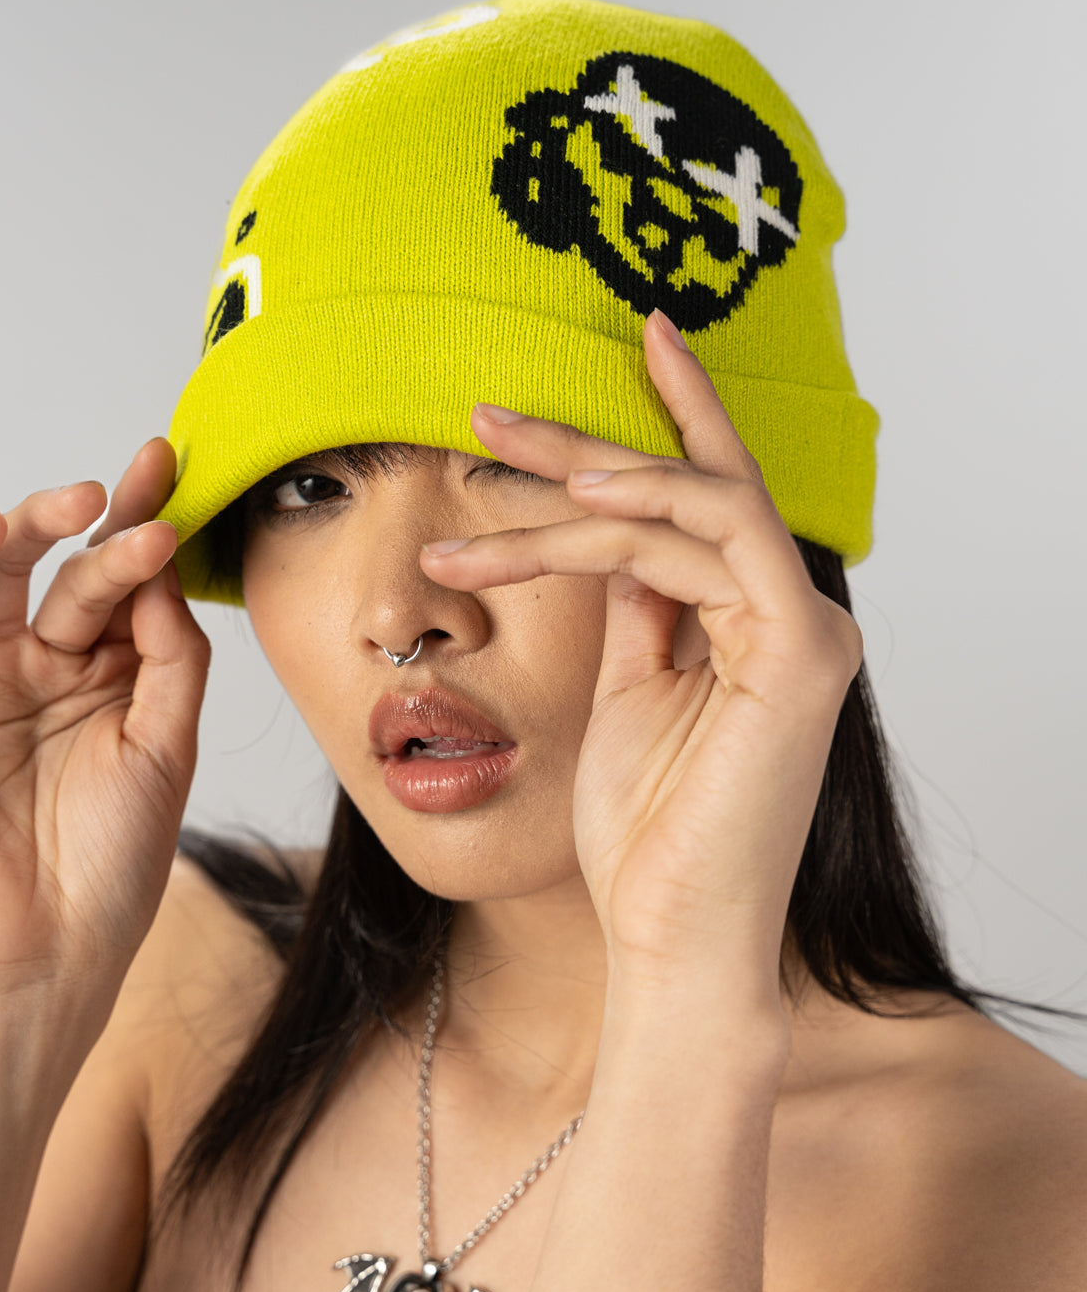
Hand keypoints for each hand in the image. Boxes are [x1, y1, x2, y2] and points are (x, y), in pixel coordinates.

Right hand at [0, 438, 208, 1003]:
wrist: (47, 946)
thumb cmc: (115, 858)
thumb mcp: (168, 744)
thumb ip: (172, 653)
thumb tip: (163, 564)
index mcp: (112, 675)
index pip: (127, 583)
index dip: (145, 522)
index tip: (174, 467)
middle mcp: (45, 664)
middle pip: (70, 569)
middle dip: (105, 523)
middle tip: (140, 490)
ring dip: (31, 527)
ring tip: (77, 505)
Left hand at [420, 311, 861, 1006]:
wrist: (672, 936)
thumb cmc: (646, 834)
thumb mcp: (625, 694)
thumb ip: (633, 611)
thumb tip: (605, 536)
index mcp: (754, 625)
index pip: (706, 502)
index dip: (666, 421)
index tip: (615, 354)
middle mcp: (791, 615)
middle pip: (690, 490)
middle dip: (586, 444)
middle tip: (489, 416)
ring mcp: (805, 630)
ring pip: (690, 505)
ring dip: (581, 482)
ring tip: (484, 471)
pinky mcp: (802, 652)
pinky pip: (711, 546)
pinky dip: (638, 519)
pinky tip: (563, 512)